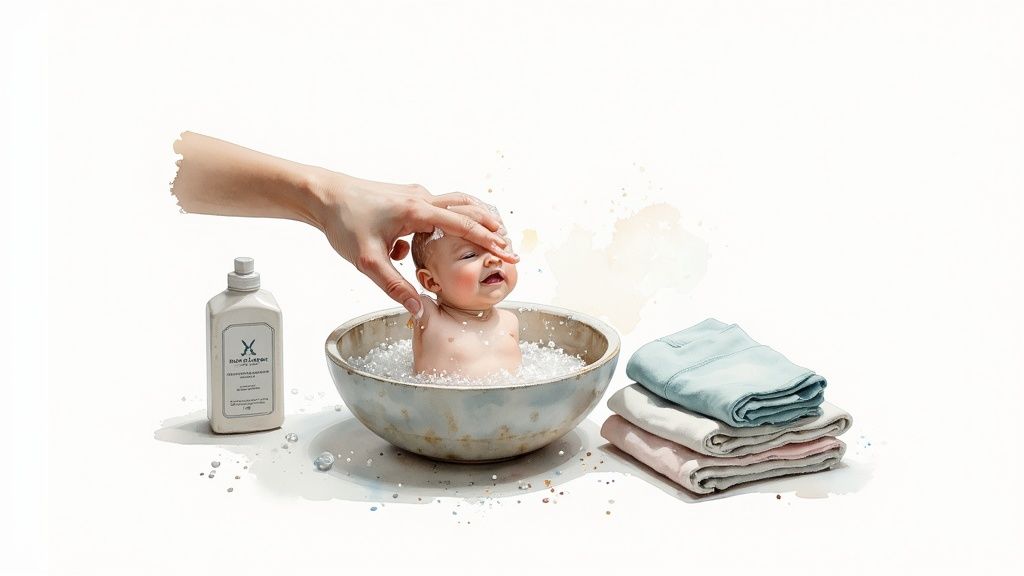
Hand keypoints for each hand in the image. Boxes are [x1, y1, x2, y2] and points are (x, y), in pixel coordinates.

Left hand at [312, 170, 518, 317]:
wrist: (324, 196)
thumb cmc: (344, 224)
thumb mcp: (367, 262)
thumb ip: (394, 286)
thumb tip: (417, 309)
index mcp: (417, 211)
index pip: (464, 225)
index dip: (489, 241)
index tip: (508, 253)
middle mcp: (421, 198)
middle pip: (468, 208)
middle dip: (490, 228)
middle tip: (508, 246)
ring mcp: (415, 195)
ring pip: (455, 204)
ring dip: (472, 220)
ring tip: (488, 237)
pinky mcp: (407, 197)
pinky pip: (436, 209)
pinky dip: (448, 221)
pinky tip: (426, 246)